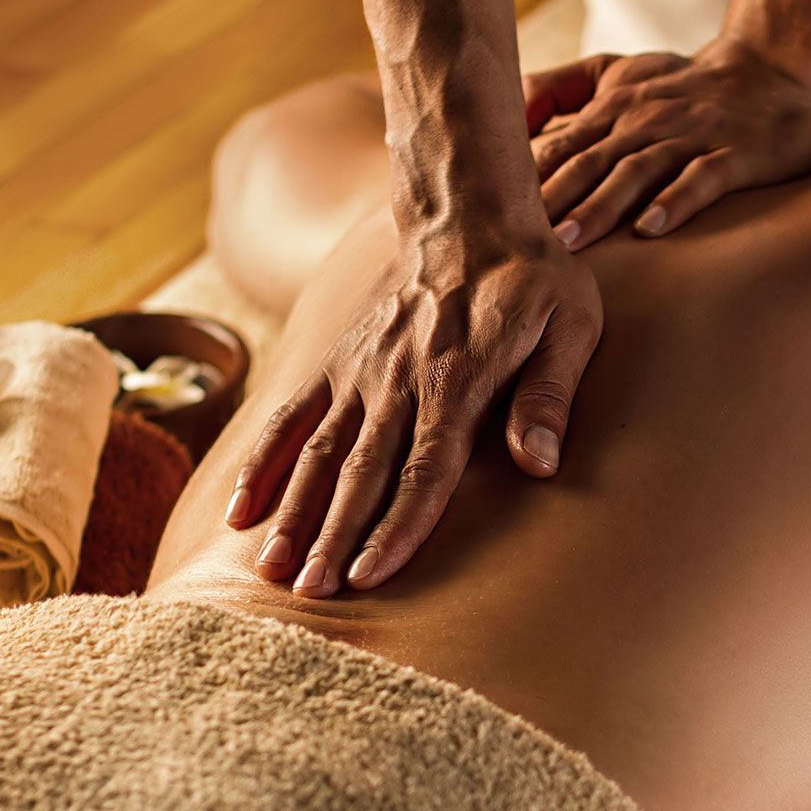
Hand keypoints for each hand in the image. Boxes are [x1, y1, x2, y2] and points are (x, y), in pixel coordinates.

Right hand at [224, 235, 601, 597]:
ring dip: (294, 513)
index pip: (426, 469)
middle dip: (336, 537)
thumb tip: (541, 464)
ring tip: (273, 570)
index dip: (398, 526)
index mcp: (457, 380)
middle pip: (362, 472)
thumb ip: (550, 395)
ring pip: (318, 453)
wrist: (470, 215)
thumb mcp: (570, 327)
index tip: (370, 576)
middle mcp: (398, 381)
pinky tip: (240, 511)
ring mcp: (359, 372)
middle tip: (312, 595)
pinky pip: (291, 417)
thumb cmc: (535, 280)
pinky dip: (264, 464)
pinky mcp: (337, 362)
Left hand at [524, 35, 810, 249]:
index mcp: (613, 108)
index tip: (485, 211)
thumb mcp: (619, 72)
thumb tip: (506, 114)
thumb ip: (562, 88)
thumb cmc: (688, 83)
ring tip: (569, 241)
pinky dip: (677, 201)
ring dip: (602, 205)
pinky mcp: (735, 153)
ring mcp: (691, 136)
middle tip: (513, 238)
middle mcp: (646, 120)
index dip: (522, 177)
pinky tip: (654, 228)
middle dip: (550, 198)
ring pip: (638, 171)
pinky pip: (702, 178)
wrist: (774, 70)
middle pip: (589, 160)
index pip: (558, 144)